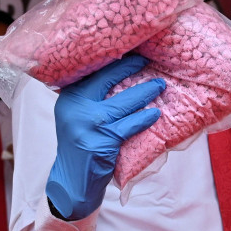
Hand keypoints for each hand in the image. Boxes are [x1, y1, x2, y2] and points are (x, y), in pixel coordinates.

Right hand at [46, 55, 163, 219]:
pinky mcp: (103, 141)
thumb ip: (91, 98)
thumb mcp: (77, 117)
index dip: (113, 59)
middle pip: (106, 78)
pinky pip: (130, 125)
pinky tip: (155, 114)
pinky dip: (145, 119)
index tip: (130, 50)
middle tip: (146, 59)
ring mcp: (90, 124)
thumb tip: (120, 74)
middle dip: (129, 67)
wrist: (73, 180)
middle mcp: (76, 106)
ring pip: (124, 102)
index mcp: (69, 97)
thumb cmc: (81, 145)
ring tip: (160, 85)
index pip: (93, 71)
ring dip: (145, 92)